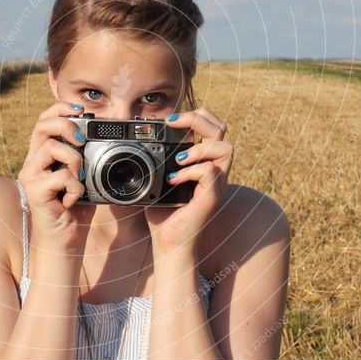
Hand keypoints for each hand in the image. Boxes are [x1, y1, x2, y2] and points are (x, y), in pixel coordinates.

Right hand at [17, 101, 95, 252]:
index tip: (80, 110)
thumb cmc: (75, 209)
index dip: (59, 109)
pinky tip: (75, 199)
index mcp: (43, 154)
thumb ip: (86, 158)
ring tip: (82, 178)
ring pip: (51, 147)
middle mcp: (33, 162)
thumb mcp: (85, 177)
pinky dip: (75, 187)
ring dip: (75, 159)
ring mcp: (31, 176)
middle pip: (41, 126)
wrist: (65, 241)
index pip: (44, 120)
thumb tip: (105, 138)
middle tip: (82, 140)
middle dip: (65, 126)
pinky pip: (59, 176)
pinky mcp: (34, 192)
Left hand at [144, 107, 233, 254]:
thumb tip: (134, 142)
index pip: (212, 126)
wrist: (168, 245)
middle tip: (175, 124)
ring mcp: (217, 184)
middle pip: (222, 129)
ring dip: (199, 148)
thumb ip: (154, 160)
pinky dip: (190, 172)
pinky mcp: (212, 197)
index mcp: (203, 162)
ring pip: (226, 147)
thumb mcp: (155, 180)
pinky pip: (211, 172)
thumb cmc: (163, 214)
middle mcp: (215, 170)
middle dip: (197, 119)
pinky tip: (173, 181)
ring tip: (178, 160)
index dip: (195, 115)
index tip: (169, 120)